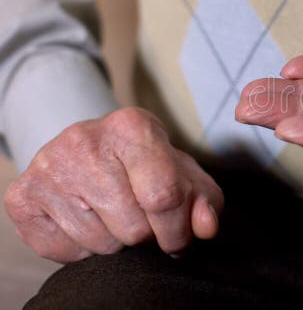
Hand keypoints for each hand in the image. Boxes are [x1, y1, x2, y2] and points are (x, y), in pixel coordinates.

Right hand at [3, 108, 222, 262]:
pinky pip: (64, 251)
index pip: (163, 196)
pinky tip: (88, 221)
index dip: (177, 230)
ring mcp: (47, 167)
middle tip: (144, 220)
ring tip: (115, 216)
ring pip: (100, 243)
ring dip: (116, 242)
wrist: (89, 150)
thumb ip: (205, 201)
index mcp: (133, 126)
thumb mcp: (184, 175)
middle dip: (147, 237)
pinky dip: (83, 249)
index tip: (179, 240)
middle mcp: (84, 140)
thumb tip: (206, 227)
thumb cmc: (147, 165)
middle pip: (133, 227)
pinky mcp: (22, 196)